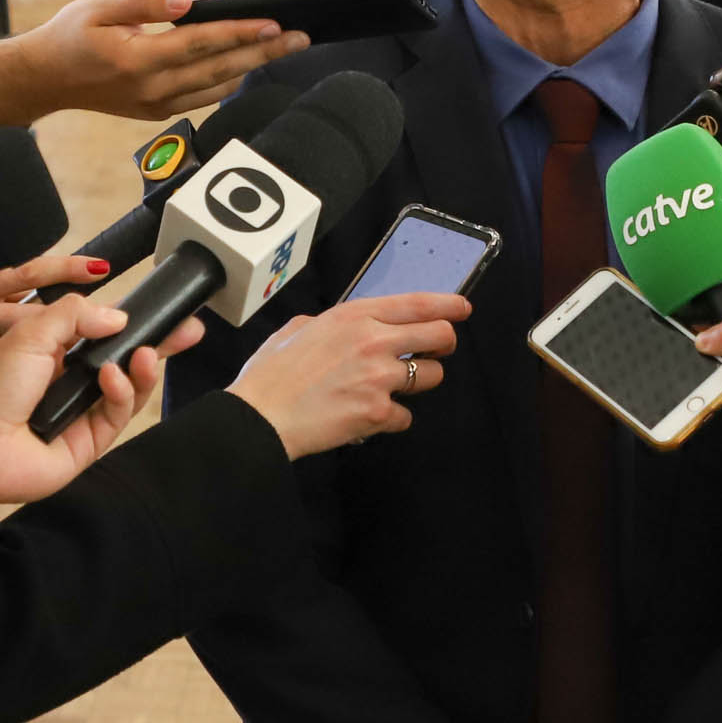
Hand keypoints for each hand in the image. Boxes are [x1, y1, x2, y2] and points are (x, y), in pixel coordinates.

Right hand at [0, 0, 306, 126]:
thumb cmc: (69, 36)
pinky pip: (203, 97)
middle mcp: (152, 89)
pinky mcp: (156, 112)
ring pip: (218, 87)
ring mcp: (156, 105)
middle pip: (222, 69)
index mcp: (138, 60)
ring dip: (252, 67)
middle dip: (265, 52)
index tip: (275, 23)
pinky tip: (246, 64)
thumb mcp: (100, 6)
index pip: (204, 44)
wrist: (42, 80)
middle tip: (301, 37)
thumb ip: (146, 2)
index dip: (242, 32)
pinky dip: (228, 80)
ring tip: (282, 47)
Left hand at [0, 294, 196, 503]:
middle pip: (127, 361)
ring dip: (143, 368)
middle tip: (190, 332)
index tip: (167, 311)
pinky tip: (113, 377)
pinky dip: (123, 392)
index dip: (136, 322)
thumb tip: (120, 318)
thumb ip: (78, 314)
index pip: (106, 333)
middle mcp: (72, 383)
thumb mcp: (32, 332)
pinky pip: (119, 414)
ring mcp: (83, 414)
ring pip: (130, 388)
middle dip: (160, 345)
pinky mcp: (90, 443)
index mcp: (56, 353)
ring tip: (147, 355)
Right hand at [225, 291, 465, 456]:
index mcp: (354, 315)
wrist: (260, 416)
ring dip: (417, 383)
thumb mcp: (298, 329)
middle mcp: (373, 341)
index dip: (448, 305)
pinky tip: (368, 417)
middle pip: (440, 336)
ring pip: (431, 376)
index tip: (462, 308)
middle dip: (443, 344)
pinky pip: (405, 416)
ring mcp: (379, 377)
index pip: (418, 303)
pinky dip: (391, 419)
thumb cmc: (271, 375)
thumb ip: (328, 323)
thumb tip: (341, 327)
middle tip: (434, 352)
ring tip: (390, 388)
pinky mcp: (378, 411)